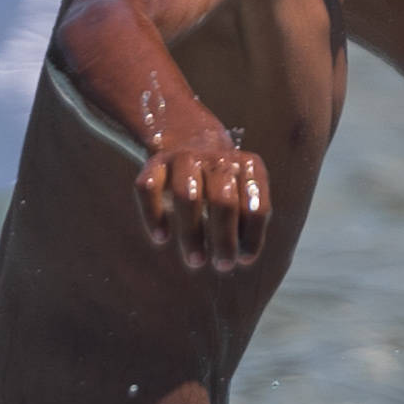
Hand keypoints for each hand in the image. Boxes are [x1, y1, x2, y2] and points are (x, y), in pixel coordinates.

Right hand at [134, 119, 272, 272]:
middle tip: (223, 265)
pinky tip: (161, 238)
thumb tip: (243, 257)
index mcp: (248, 166)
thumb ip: (248, 218)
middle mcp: (217, 158)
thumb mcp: (243, 190)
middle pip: (222, 201)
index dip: (253, 236)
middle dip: (224, 238)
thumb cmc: (222, 182)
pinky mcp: (155, 162)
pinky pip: (148, 188)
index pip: (255, 206)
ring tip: (196, 261)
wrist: (190, 138)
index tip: (244, 259)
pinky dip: (153, 215)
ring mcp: (184, 158)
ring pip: (185, 196)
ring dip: (191, 233)